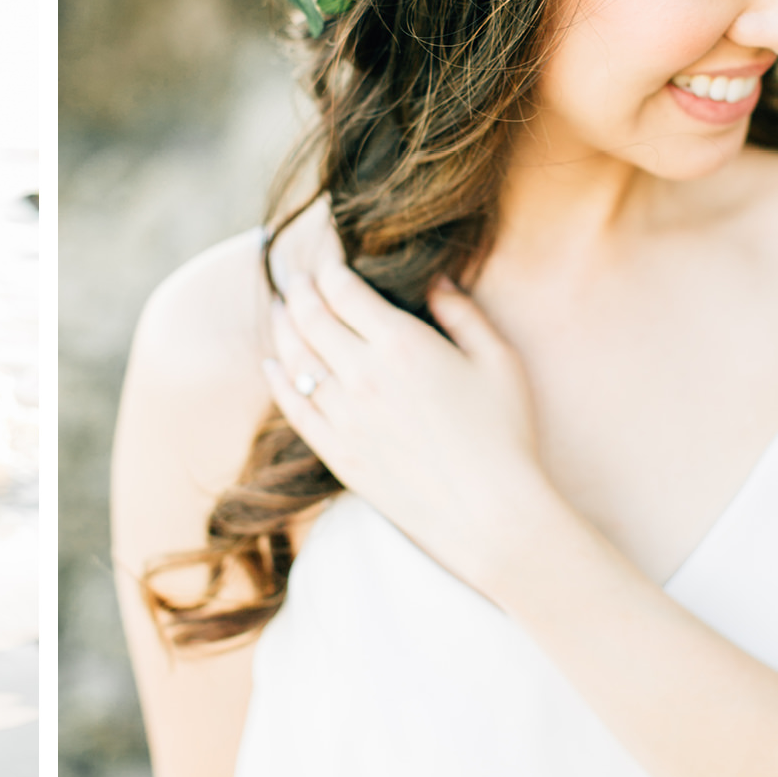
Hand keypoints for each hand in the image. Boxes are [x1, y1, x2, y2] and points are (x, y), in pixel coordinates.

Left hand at [261, 219, 551, 595]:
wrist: (491, 513)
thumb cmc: (506, 434)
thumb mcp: (499, 360)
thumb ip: (462, 313)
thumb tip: (435, 280)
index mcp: (401, 344)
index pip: (343, 291)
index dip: (329, 270)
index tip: (327, 262)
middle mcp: (363, 374)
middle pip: (311, 318)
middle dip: (300, 291)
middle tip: (295, 278)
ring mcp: (344, 415)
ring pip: (296, 359)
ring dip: (283, 328)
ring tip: (281, 311)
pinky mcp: (337, 452)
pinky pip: (293, 408)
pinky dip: (277, 380)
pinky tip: (271, 365)